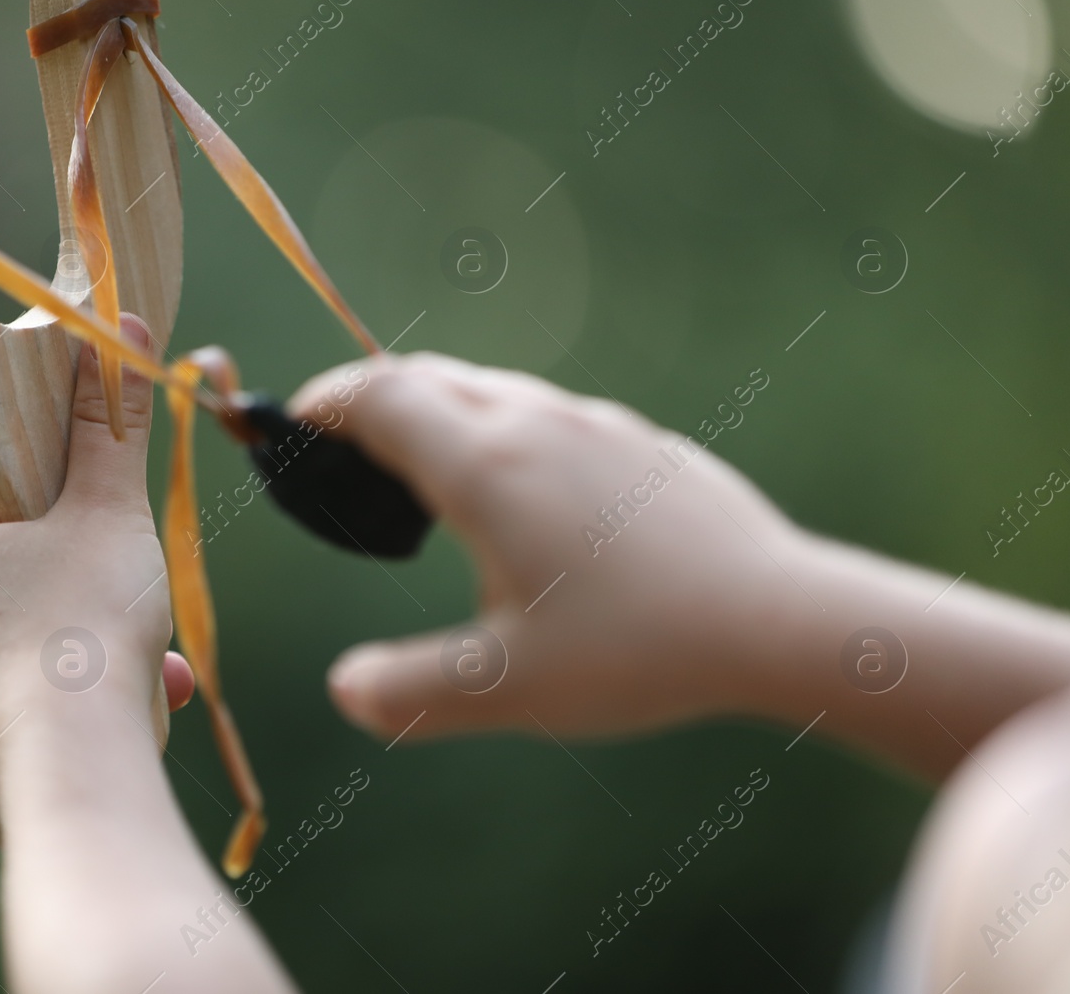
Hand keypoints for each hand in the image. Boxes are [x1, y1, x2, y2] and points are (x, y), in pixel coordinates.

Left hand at [0, 314, 192, 840]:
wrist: (72, 763)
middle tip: (135, 641)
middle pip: (3, 611)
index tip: (103, 568)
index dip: (61, 545)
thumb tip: (116, 327)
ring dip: (64, 685)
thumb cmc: (88, 622)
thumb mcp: (111, 512)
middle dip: (71, 622)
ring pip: (1, 683)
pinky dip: (43, 743)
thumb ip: (110, 427)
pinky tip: (93, 745)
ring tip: (132, 698)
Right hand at [290, 351, 804, 741]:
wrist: (779, 617)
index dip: (322, 404)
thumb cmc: (637, 649)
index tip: (289, 426)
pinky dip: (496, 432)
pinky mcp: (639, 445)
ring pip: (490, 391)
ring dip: (437, 414)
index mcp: (485, 465)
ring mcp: (594, 425)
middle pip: (427, 377)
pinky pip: (544, 416)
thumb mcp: (507, 687)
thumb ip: (410, 692)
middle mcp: (534, 423)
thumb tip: (347, 691)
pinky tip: (521, 502)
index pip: (378, 396)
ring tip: (421, 480)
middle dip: (370, 401)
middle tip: (340, 452)